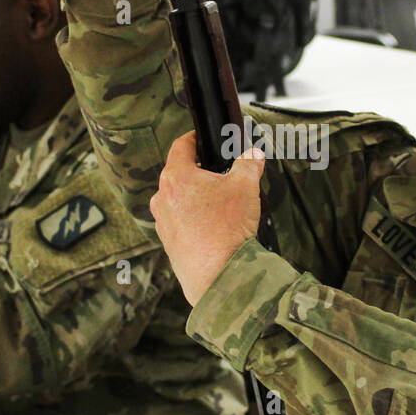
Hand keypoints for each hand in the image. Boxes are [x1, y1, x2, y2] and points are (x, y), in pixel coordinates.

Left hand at [149, 132, 263, 305]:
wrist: (218, 275)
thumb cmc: (227, 228)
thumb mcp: (245, 187)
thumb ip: (249, 165)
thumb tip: (253, 155)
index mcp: (176, 177)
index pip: (180, 147)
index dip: (194, 139)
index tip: (202, 139)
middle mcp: (162, 198)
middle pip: (179, 174)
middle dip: (199, 172)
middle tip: (220, 175)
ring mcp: (162, 222)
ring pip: (178, 200)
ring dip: (195, 198)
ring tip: (220, 205)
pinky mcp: (168, 243)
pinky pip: (179, 222)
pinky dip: (193, 220)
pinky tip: (213, 228)